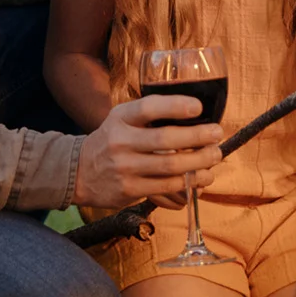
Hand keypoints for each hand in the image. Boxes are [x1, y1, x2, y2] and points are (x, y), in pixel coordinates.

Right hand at [73, 96, 223, 208]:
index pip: (149, 108)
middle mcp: (120, 141)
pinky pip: (166, 188)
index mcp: (121, 118)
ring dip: (199, 164)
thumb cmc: (112, 140)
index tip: (199, 107)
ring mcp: (124, 168)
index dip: (175, 106)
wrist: (78, 171)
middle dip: (198, 138)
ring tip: (214, 159)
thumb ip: (150, 115)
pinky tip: (200, 179)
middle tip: (217, 135)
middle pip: (165, 140)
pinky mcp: (129, 190)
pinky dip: (187, 184)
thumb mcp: (122, 118)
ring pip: (170, 167)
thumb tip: (196, 115)